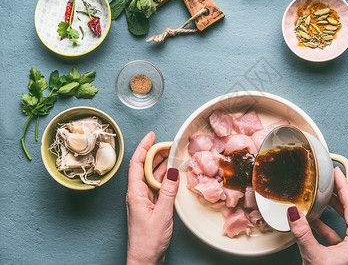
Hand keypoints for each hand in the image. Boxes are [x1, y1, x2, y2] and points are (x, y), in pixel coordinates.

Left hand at [126, 132, 179, 264]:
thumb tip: (173, 171)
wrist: (144, 260)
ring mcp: (143, 200)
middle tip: (169, 144)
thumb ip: (168, 192)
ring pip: (151, 176)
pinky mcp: (150, 206)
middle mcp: (137, 194)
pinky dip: (165, 178)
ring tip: (172, 155)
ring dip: (161, 164)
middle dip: (155, 153)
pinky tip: (173, 175)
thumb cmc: (148, 241)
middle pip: (144, 167)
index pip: (137, 164)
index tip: (152, 135)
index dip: (143, 147)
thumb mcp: (162, 214)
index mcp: (135, 193)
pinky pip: (156, 186)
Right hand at [288, 167, 347, 264]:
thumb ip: (302, 232)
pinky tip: (312, 221)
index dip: (344, 187)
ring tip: (319, 198)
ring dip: (332, 209)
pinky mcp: (346, 256)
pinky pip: (337, 234)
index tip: (337, 172)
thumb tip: (293, 212)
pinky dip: (326, 225)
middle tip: (330, 180)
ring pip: (345, 222)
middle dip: (339, 194)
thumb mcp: (313, 256)